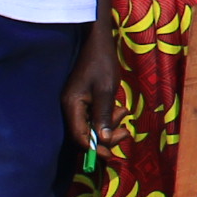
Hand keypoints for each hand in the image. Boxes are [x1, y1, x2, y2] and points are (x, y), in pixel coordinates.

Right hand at [61, 26, 118, 152]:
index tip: (110, 155)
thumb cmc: (101, 63)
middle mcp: (70, 108)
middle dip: (106, 136)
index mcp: (72, 106)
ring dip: (110, 125)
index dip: (94, 148)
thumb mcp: (105, 90)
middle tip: (126, 132)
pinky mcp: (84, 100)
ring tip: (124, 112)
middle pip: (85, 134)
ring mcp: (76, 104)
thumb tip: (102, 140)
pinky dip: (108, 116)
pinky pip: (94, 116)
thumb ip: (103, 115)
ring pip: (92, 125)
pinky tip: (120, 109)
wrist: (97, 41)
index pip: (79, 136)